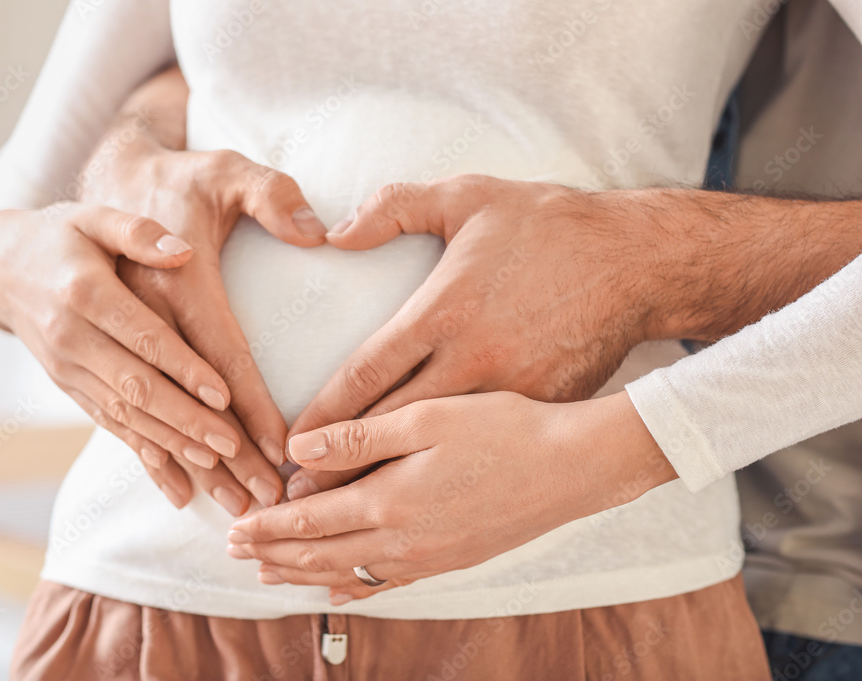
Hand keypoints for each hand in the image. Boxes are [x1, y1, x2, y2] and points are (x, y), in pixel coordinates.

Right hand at [0, 203, 237, 507]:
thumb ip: (138, 232)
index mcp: (86, 293)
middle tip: (234, 447)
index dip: (184, 368)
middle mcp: (73, 338)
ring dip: (171, 445)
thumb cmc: (63, 234)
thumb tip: (182, 253)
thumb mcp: (96, 217)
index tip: (224, 395)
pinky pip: (110, 426)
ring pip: (125, 416)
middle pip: (137, 387)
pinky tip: (177, 482)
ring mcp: (68, 369)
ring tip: (217, 466)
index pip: (144, 337)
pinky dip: (145, 454)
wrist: (1, 266)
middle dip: (187, 421)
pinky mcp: (70, 387)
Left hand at [228, 391, 675, 602]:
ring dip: (303, 575)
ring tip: (271, 576)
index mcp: (390, 500)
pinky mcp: (451, 560)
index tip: (235, 527)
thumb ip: (358, 437)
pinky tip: (340, 593)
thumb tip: (297, 451)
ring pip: (347, 574)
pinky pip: (388, 585)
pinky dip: (353, 589)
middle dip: (274, 554)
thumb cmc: (504, 430)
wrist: (572, 468)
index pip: (309, 521)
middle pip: (320, 554)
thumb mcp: (426, 417)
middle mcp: (403, 540)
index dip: (268, 525)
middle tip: (236, 554)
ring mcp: (428, 557)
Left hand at [285, 176, 655, 498]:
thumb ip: (393, 208)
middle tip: (298, 495)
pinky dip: (445, 478)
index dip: (322, 415)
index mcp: (445, 310)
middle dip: (341, 465)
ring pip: (436, 451)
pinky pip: (484, 449)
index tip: (291, 446)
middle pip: (390, 426)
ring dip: (385, 483)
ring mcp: (510, 391)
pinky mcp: (541, 406)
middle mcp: (473, 359)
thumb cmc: (549, 224)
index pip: (366, 372)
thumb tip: (334, 234)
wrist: (638, 262)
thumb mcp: (467, 196)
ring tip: (342, 516)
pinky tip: (416, 500)